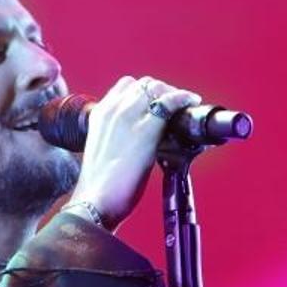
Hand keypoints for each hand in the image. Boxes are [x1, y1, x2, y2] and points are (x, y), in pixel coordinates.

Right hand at [69, 75, 200, 229]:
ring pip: (157, 88)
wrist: (95, 201)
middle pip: (144, 84)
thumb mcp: (105, 151)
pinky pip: (169, 102)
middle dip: (163, 91)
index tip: (159, 103)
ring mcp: (127, 117)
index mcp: (100, 114)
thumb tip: (141, 141)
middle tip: (177, 106)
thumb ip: (119, 138)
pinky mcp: (144, 130)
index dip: (147, 92)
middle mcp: (112, 109)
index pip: (127, 86)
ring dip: (174, 94)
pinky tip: (191, 103)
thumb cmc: (101, 185)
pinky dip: (183, 99)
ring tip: (186, 105)